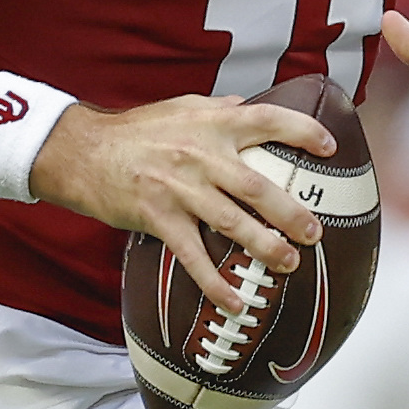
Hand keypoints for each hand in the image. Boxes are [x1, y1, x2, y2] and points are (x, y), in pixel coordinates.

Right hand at [37, 94, 327, 315]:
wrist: (80, 152)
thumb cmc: (132, 131)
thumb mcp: (179, 107)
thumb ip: (217, 109)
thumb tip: (247, 106)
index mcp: (211, 124)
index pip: (268, 120)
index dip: (302, 131)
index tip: (328, 148)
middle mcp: (201, 156)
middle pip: (258, 186)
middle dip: (291, 213)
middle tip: (314, 232)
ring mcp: (180, 189)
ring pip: (233, 223)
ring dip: (265, 247)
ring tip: (288, 264)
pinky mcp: (158, 218)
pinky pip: (193, 257)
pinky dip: (216, 284)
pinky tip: (236, 302)